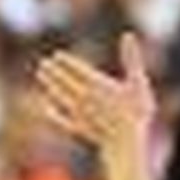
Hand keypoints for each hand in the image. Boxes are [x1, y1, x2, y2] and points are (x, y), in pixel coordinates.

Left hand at [35, 33, 154, 156]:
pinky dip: (54, 113)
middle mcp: (85, 99)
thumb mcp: (138, 83)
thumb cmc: (136, 113)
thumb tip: (128, 34)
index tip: (56, 56)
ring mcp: (81, 115)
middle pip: (66, 82)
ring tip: (41, 77)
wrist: (126, 145)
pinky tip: (46, 109)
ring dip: (51, 86)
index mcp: (98, 85)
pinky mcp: (80, 130)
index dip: (66, 62)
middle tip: (42, 64)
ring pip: (62, 98)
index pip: (78, 70)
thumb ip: (132, 59)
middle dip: (54, 72)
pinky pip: (63, 120)